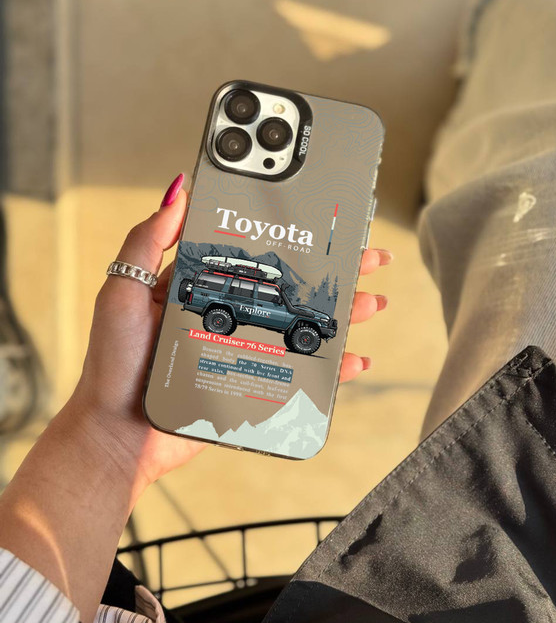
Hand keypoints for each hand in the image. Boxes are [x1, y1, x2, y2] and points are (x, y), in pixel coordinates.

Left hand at [66, 174, 392, 495]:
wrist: (118, 432)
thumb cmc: (115, 363)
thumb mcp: (125, 290)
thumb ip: (148, 241)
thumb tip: (178, 191)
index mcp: (200, 287)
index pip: (254, 255)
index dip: (288, 238)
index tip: (319, 221)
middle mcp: (228, 315)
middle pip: (290, 289)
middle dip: (332, 273)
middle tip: (369, 255)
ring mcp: (243, 350)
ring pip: (302, 327)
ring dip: (341, 314)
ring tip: (373, 301)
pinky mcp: (251, 385)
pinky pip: (299, 374)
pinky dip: (330, 368)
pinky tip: (355, 358)